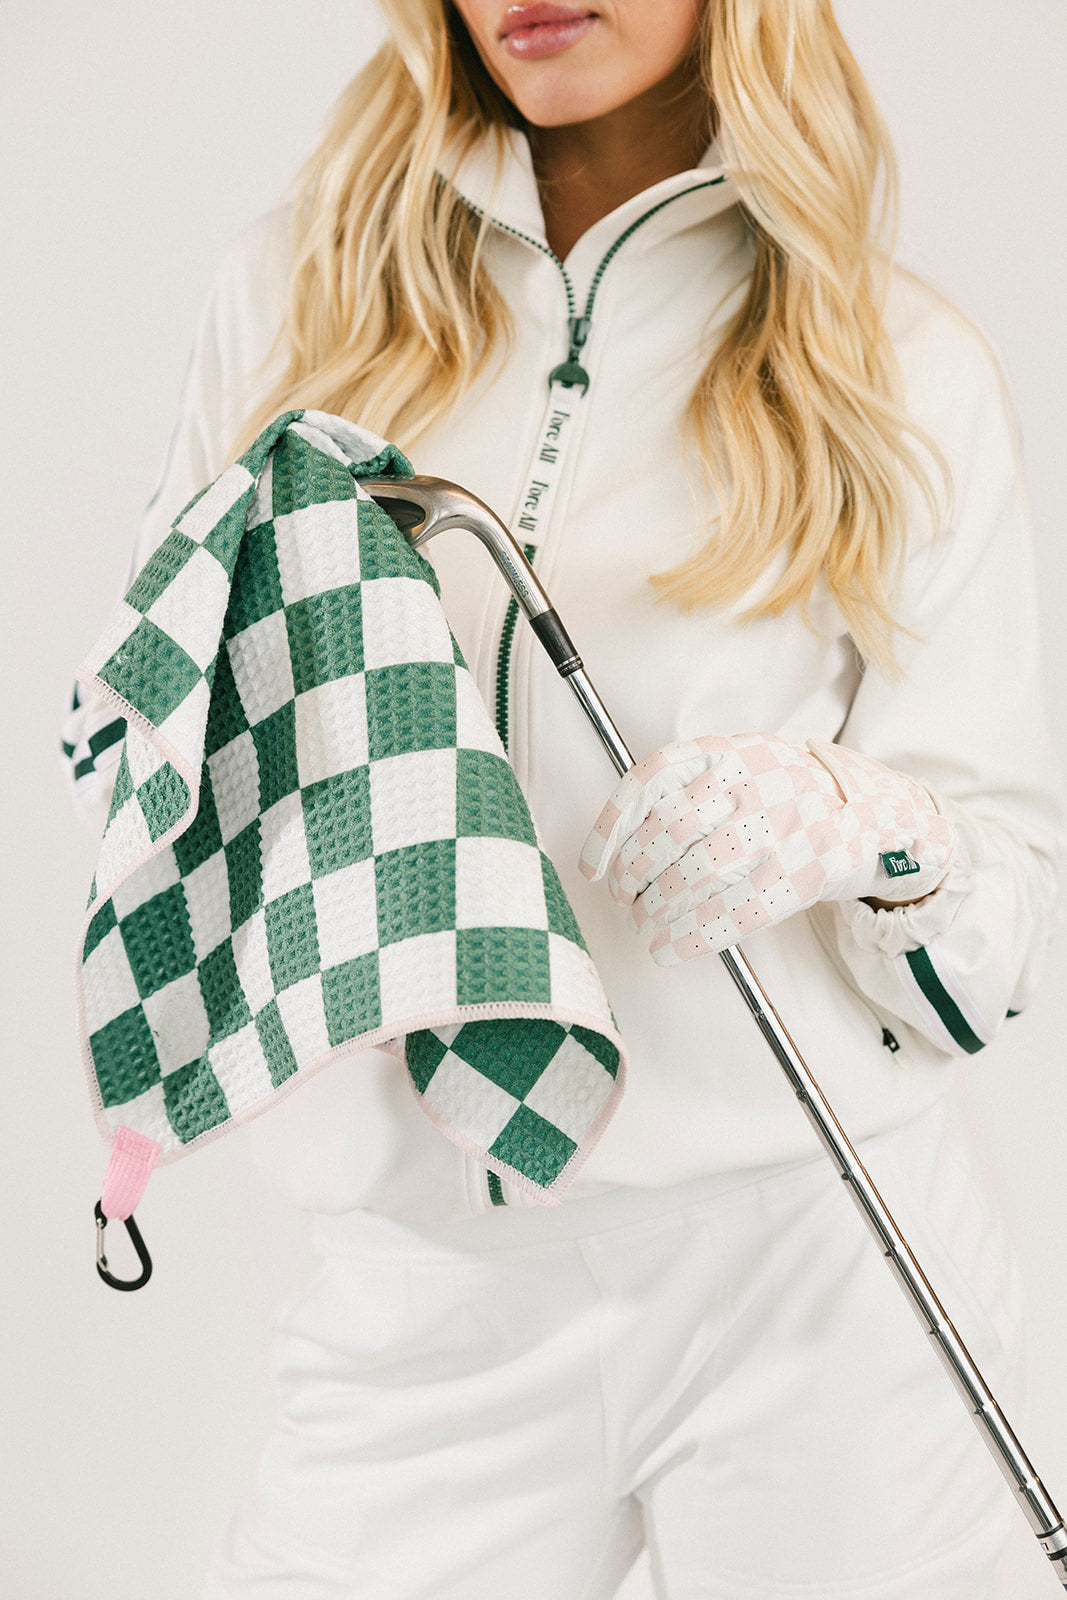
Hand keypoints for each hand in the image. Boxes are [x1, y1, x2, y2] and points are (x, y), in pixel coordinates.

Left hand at [579, 733, 955, 963]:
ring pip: (697, 875)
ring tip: (644, 922)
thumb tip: (614, 844)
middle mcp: (755, 785)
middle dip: (633, 874)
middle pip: (671, 831)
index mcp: (729, 752)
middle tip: (624, 896)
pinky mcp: (800, 877)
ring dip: (656, 910)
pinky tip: (667, 949)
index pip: (652, 779)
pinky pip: (733, 913)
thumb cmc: (778, 791)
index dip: (611, 827)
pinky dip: (689, 938)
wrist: (863, 813)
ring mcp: (780, 831)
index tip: (592, 868)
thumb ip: (685, 786)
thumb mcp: (737, 762)